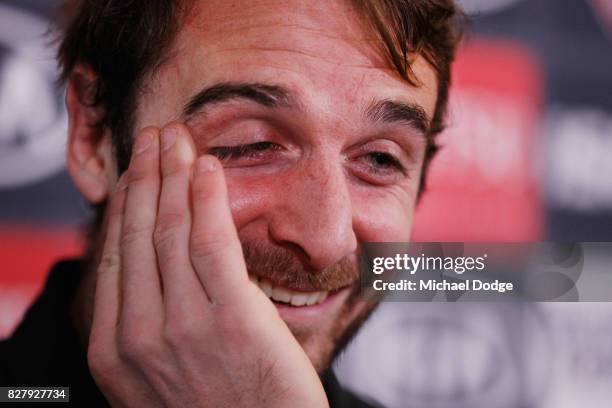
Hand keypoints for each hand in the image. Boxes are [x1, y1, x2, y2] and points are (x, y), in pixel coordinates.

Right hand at [87, 123, 328, 407]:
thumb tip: (154, 272)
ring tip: (178, 138)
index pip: (115, 258)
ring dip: (172, 175)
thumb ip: (149, 327)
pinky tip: (209, 168)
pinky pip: (212, 244)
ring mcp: (183, 327)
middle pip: (138, 234)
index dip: (127, 206)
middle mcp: (139, 335)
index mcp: (115, 350)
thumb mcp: (158, 379)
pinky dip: (207, 200)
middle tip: (154, 136)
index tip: (136, 174)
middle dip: (145, 177)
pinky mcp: (231, 320)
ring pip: (170, 231)